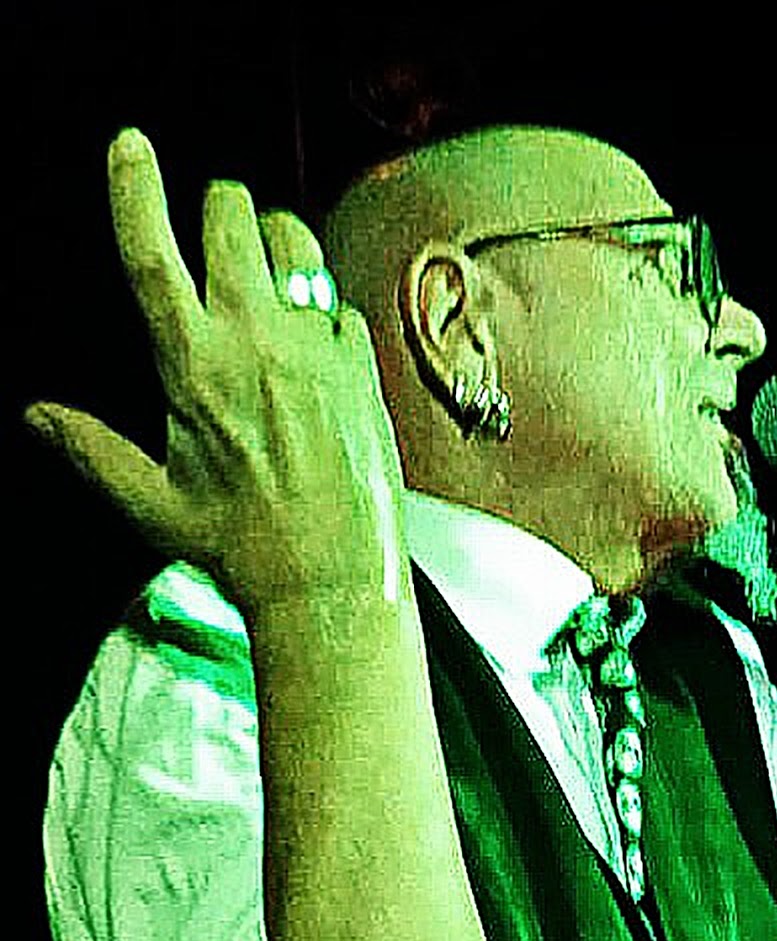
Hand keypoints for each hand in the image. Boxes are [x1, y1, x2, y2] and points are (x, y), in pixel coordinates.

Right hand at [23, 127, 405, 609]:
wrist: (333, 581)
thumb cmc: (241, 547)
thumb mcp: (151, 503)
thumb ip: (91, 449)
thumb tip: (37, 417)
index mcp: (192, 364)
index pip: (151, 250)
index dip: (134, 187)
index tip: (130, 145)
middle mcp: (256, 339)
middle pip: (233, 214)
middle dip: (220, 208)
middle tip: (218, 232)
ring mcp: (315, 346)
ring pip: (296, 239)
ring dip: (276, 240)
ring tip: (268, 275)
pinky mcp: (362, 365)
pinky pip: (342, 302)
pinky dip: (325, 310)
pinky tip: (316, 350)